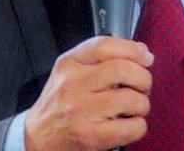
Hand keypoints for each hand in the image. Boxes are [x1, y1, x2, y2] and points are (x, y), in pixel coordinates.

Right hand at [25, 36, 152, 150]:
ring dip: (143, 104)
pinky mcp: (89, 136)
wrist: (38, 137)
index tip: (145, 57)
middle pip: (122, 70)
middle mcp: (73, 84)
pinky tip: (131, 124)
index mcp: (69, 63)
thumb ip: (103, 58)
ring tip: (137, 107)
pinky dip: (139, 126)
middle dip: (143, 78)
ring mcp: (80, 111)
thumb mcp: (71, 71)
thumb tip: (141, 50)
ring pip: (130, 98)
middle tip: (143, 86)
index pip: (104, 45)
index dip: (132, 49)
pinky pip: (129, 128)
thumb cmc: (60, 104)